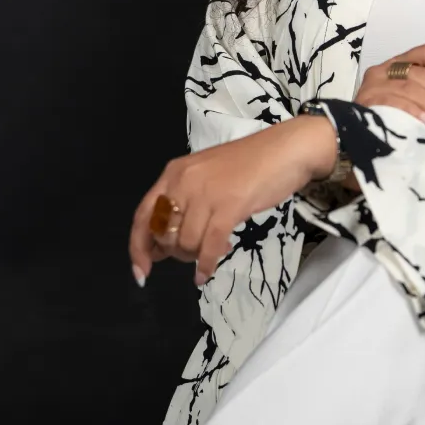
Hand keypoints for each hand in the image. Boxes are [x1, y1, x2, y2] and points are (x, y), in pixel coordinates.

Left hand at [129, 117, 332, 288]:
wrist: (287, 150)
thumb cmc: (252, 164)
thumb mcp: (208, 178)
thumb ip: (185, 204)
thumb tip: (165, 244)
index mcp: (175, 173)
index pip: (143, 215)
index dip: (138, 247)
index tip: (141, 271)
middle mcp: (183, 182)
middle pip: (162, 233)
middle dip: (175, 253)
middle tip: (194, 254)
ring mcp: (206, 193)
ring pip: (185, 243)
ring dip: (194, 257)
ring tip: (213, 251)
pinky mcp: (229, 206)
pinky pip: (208, 245)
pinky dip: (205, 264)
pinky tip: (206, 274)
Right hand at [354, 42, 424, 138]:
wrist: (347, 140)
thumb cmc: (385, 123)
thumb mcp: (411, 105)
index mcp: (399, 64)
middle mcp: (385, 69)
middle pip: (423, 74)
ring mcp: (373, 84)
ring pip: (412, 87)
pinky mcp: (366, 101)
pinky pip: (396, 102)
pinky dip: (417, 113)